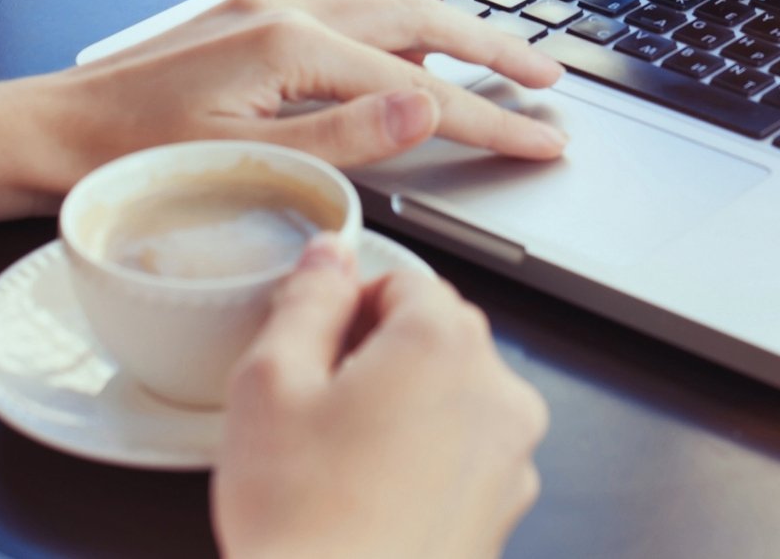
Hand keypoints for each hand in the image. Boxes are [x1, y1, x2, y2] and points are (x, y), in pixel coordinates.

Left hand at [23, 0, 566, 197]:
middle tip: (550, 80)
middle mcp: (286, 8)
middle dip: (494, 47)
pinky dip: (401, 36)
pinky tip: (413, 60)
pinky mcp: (253, 20)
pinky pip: (352, 17)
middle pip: (422, 18)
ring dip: (453, 36)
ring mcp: (268, 7)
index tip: (544, 138)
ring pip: (390, 11)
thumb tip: (430, 103)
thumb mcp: (246, 163)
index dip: (491, 118)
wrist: (44, 133)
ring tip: (503, 64)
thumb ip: (347, 137)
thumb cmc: (128, 160)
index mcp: (290, 44)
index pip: (422, 87)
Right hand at [214, 236, 547, 558]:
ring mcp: (510, 456)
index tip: (312, 352)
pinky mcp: (505, 511)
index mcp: (445, 342)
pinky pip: (462, 457)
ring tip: (337, 463)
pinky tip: (368, 499)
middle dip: (376, 358)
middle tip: (314, 411)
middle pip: (434, 336)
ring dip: (403, 411)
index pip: (402, 280)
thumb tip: (330, 256)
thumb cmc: (303, 522)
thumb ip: (307, 299)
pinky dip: (423, 464)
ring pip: (450, 398)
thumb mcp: (270, 383)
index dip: (345, 310)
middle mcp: (496, 390)